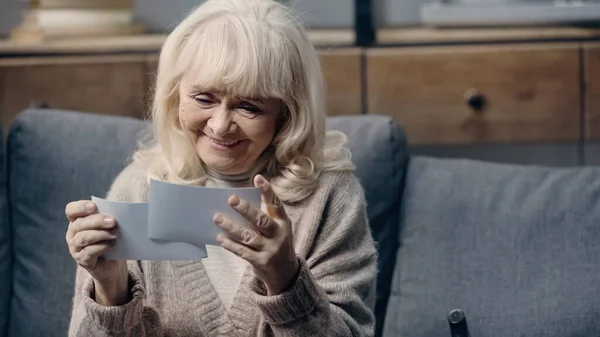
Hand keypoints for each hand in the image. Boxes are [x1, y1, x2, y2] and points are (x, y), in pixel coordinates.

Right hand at [65, 200, 127, 304]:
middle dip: (97, 221)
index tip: (94, 206)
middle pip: (79, 224)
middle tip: (113, 221)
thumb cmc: (110, 239)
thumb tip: (119, 210)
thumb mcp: (109, 226)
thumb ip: (108, 217)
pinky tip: (112, 244)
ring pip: (83, 238)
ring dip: (101, 234)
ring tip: (116, 233)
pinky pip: (89, 252)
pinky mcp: (82, 260)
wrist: (113, 264)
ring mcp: (75, 248)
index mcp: (77, 221)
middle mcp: (72, 234)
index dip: (80, 207)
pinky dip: (102, 247)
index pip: (71, 210)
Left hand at [214, 175, 299, 295]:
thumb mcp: (278, 227)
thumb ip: (266, 213)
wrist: (285, 272)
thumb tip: (244, 196)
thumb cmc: (277, 242)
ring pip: (249, 236)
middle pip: (261, 220)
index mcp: (283, 222)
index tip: (258, 178)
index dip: (268, 191)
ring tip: (217, 218)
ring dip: (232, 227)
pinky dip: (231, 244)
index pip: (276, 204)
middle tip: (231, 199)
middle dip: (246, 209)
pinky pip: (243, 252)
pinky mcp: (261, 262)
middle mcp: (278, 235)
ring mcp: (270, 249)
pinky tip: (220, 238)